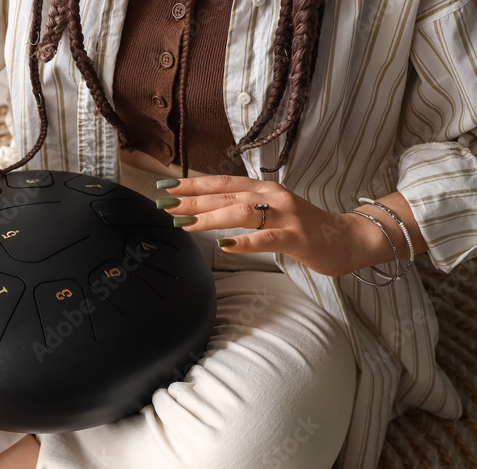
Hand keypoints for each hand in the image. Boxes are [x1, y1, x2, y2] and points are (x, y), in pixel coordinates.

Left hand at [158, 175, 364, 276]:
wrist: (345, 238)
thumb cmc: (301, 227)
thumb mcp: (269, 212)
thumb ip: (242, 207)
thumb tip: (204, 210)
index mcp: (262, 189)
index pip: (221, 182)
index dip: (192, 184)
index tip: (166, 186)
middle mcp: (271, 196)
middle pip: (226, 194)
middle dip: (192, 199)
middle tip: (165, 204)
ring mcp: (284, 215)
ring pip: (242, 212)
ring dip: (210, 217)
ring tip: (186, 222)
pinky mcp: (295, 237)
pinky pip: (266, 239)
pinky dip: (244, 242)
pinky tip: (224, 245)